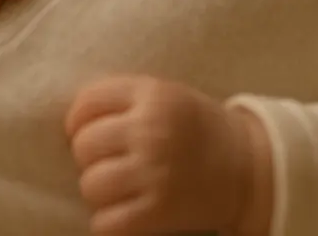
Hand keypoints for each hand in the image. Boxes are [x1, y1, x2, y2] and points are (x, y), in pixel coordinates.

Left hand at [65, 74, 257, 234]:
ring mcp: (154, 172)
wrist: (246, 165)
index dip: (79, 121)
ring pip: (91, 185)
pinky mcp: (157, 212)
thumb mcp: (168, 96)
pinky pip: (104, 223)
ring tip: (125, 186)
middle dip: (93, 157)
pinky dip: (111, 222)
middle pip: (85, 145)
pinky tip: (130, 211)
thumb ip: (126, 100)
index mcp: (154, 94)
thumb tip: (71, 123)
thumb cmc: (196, 128)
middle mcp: (152, 129)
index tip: (88, 131)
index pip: (88, 103)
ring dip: (102, 191)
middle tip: (115, 160)